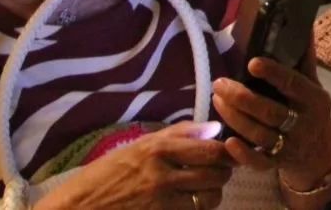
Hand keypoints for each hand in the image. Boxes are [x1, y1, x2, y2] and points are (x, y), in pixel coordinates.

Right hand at [38, 120, 230, 209]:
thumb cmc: (104, 175)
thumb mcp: (138, 146)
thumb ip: (179, 135)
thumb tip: (215, 129)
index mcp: (157, 149)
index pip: (211, 150)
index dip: (226, 153)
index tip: (226, 153)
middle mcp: (162, 175)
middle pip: (216, 175)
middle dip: (222, 173)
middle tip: (217, 172)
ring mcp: (162, 203)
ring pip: (210, 199)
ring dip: (212, 194)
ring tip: (203, 190)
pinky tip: (187, 205)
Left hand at [214, 52, 330, 191]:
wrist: (320, 154)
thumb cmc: (312, 112)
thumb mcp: (314, 85)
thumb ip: (304, 58)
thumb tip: (303, 24)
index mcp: (314, 99)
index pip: (293, 83)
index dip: (273, 73)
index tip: (251, 62)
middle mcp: (303, 122)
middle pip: (271, 111)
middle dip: (242, 97)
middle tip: (219, 84)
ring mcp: (290, 145)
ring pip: (260, 134)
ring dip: (235, 118)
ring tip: (216, 101)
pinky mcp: (277, 163)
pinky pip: (259, 162)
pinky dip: (243, 154)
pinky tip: (228, 141)